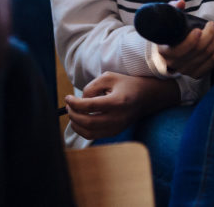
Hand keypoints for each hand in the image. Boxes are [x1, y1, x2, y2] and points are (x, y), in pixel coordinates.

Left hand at [64, 71, 178, 139]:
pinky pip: (94, 136)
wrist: (145, 96)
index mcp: (117, 102)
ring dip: (76, 124)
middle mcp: (117, 118)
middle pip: (87, 122)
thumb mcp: (109, 77)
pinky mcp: (115, 132)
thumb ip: (92, 87)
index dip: (74, 103)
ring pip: (89, 133)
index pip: (89, 106)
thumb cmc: (126, 84)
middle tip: (67, 106)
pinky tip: (79, 120)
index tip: (67, 97)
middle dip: (73, 114)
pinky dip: (83, 130)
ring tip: (71, 113)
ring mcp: (117, 128)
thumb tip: (80, 101)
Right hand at [158, 0, 213, 77]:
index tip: (198, 29)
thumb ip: (172, 9)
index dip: (191, 41)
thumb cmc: (169, 34)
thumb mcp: (167, 20)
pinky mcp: (197, 73)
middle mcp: (175, 64)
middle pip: (198, 51)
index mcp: (165, 52)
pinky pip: (212, 62)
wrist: (168, 52)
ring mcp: (186, 70)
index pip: (179, 50)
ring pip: (207, 55)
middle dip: (210, 35)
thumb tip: (181, 3)